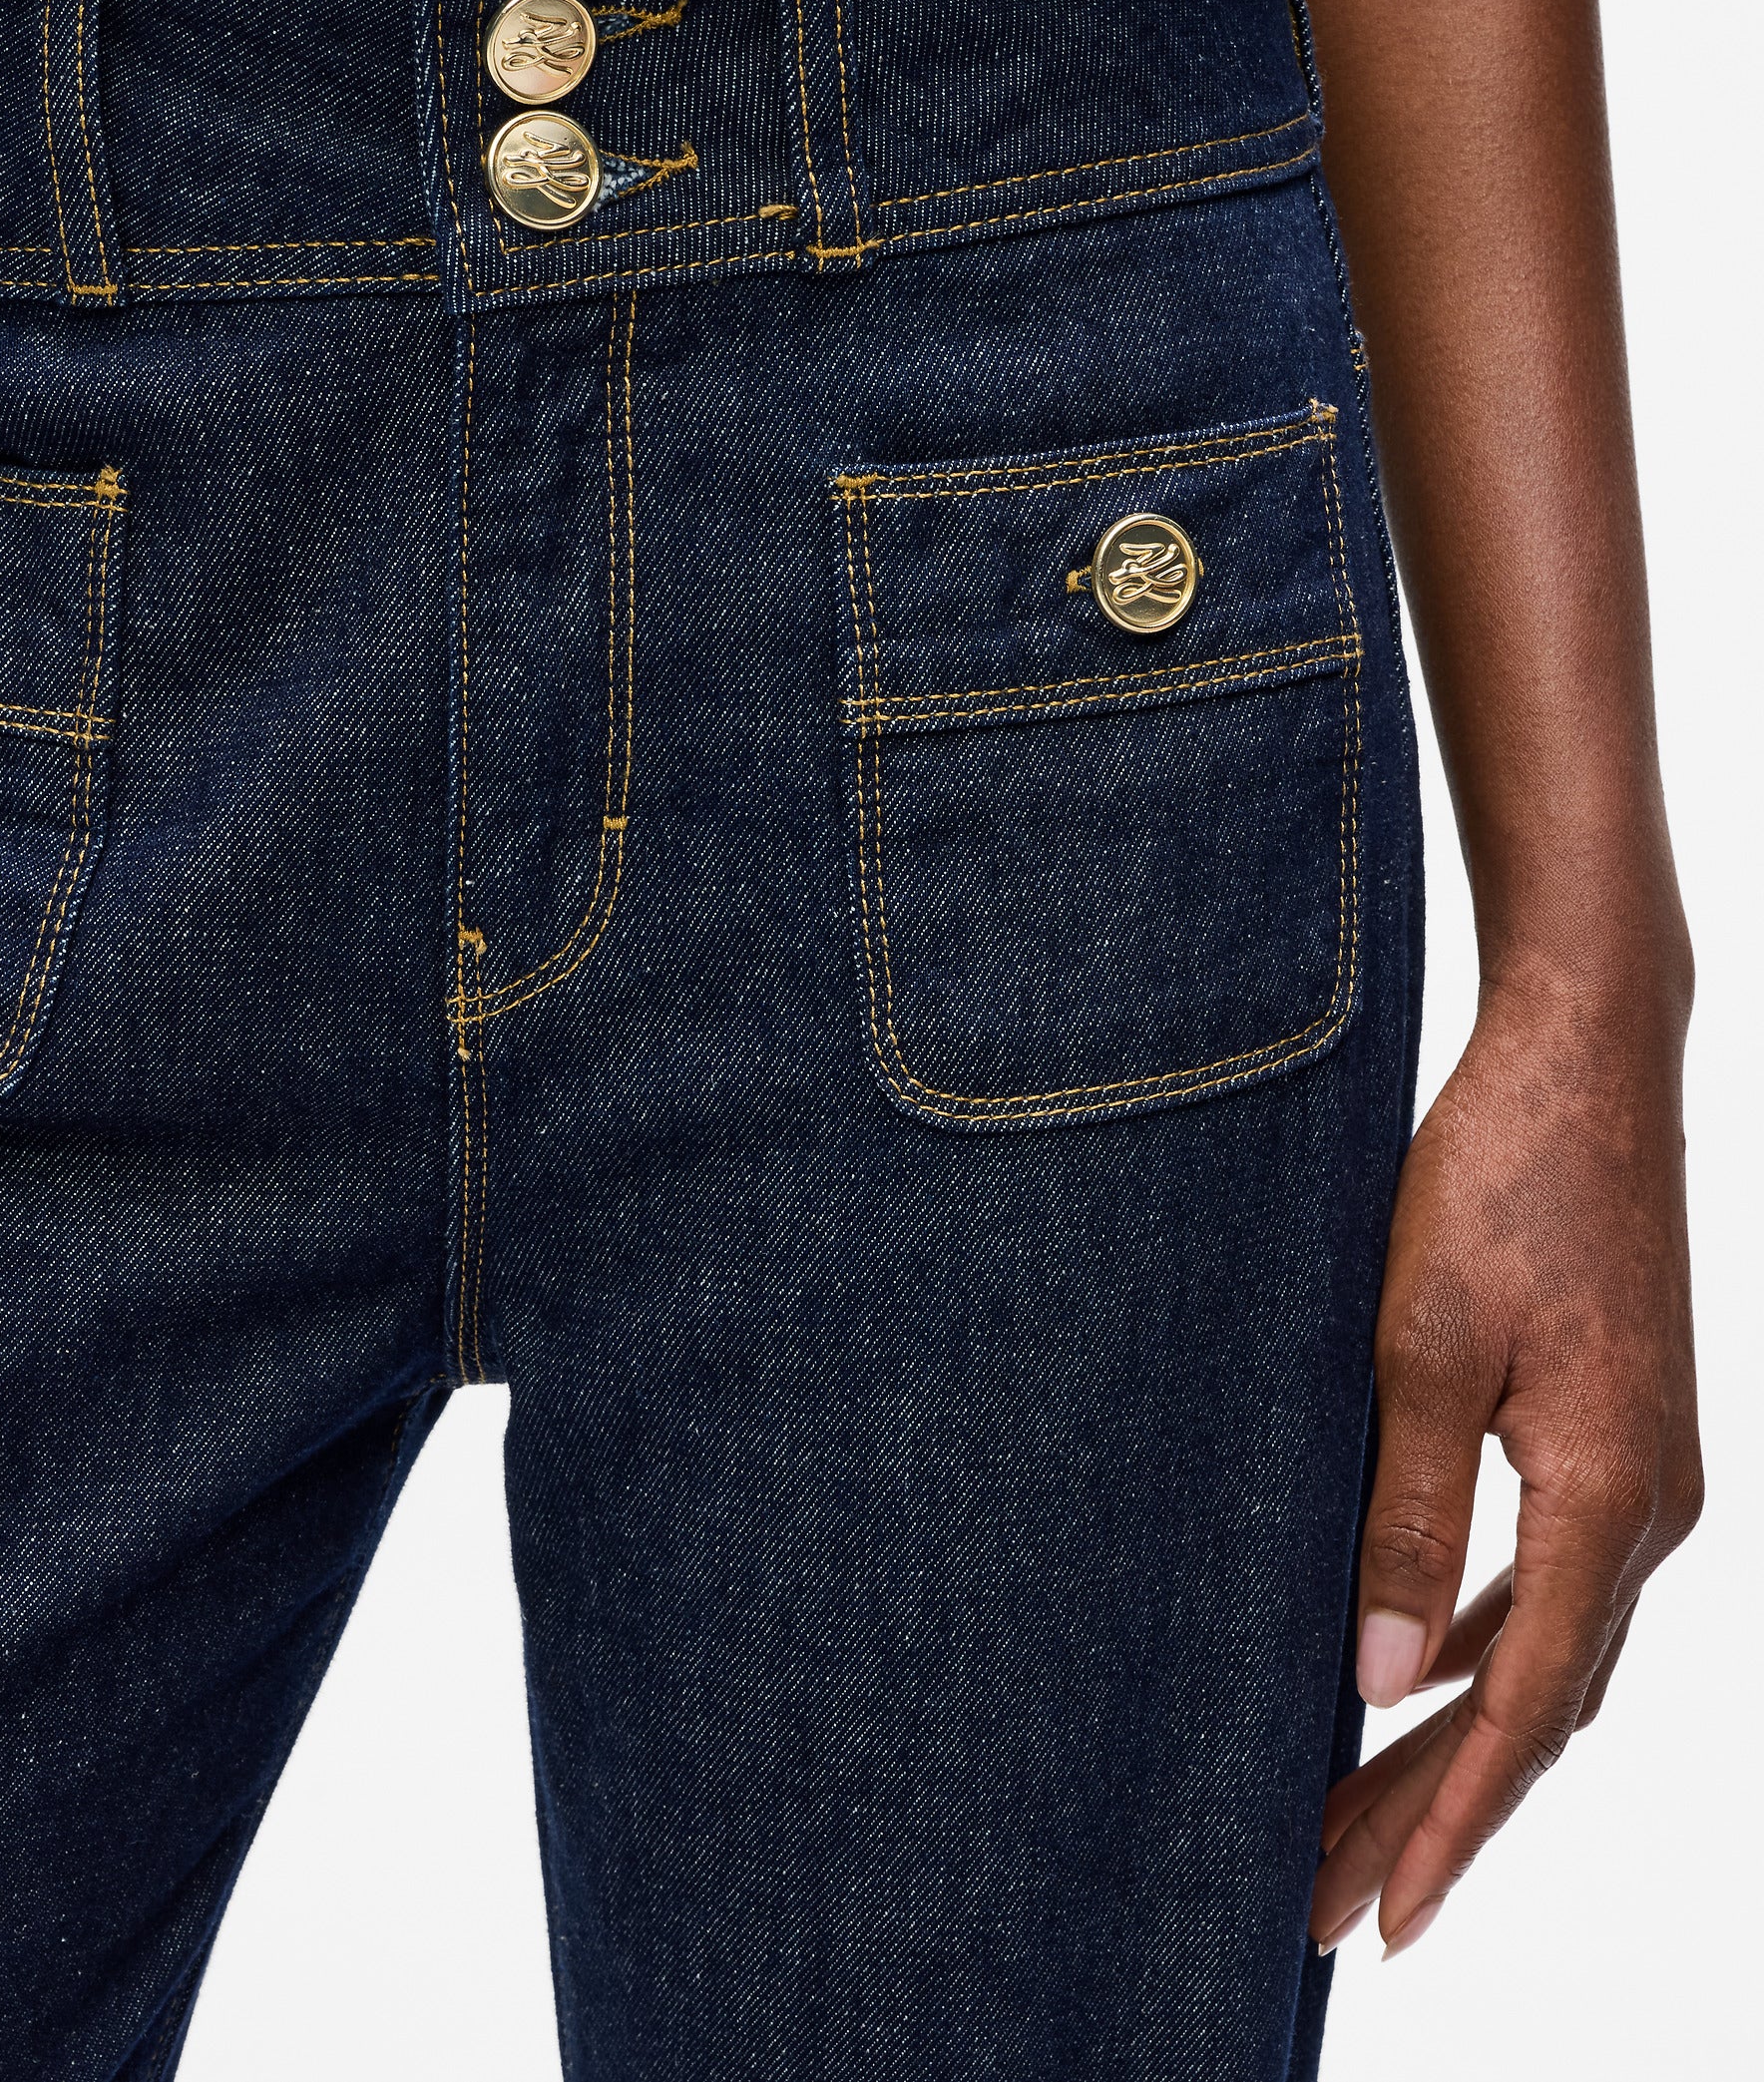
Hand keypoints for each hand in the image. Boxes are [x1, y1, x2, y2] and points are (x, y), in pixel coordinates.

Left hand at [1309, 966, 1701, 1958]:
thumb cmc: (1500, 1179)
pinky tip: (1416, 1669)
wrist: (1586, 1058)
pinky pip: (1547, 1580)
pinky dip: (1479, 1644)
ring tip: (1351, 1817)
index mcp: (1611, 1499)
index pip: (1525, 1713)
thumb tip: (1376, 1685)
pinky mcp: (1612, 1434)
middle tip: (1330, 1906)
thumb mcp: (1425, 1346)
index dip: (1448, 1825)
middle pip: (1535, 1704)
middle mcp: (1648, 1508)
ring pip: (1542, 1649)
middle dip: (1431, 1811)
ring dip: (1451, 1737)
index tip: (1380, 1919)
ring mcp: (1642, 1473)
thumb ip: (1406, 1517)